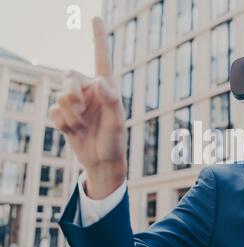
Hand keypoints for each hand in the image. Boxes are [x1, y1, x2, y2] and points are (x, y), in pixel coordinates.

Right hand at [49, 17, 125, 198]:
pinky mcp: (64, 116)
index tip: (96, 17)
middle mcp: (90, 91)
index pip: (101, 59)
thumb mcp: (117, 121)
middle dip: (72, 94)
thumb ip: (112, 99)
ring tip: (82, 126)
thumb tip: (99, 80)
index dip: (98, 38)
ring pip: (61, 96)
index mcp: (106, 88)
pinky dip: (62, 123)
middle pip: (69, 76)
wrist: (101, 161)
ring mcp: (76, 103)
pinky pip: (54, 111)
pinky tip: (73, 131)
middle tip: (80, 109)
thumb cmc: (114, 140)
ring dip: (70, 114)